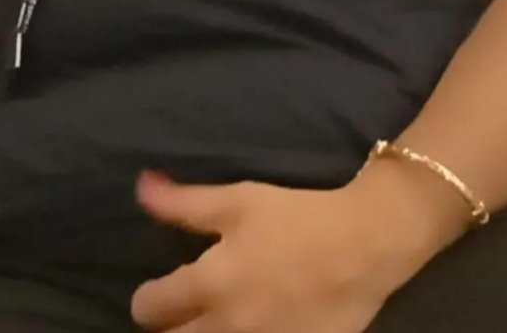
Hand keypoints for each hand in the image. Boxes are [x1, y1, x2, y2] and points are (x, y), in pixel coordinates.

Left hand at [131, 165, 466, 332]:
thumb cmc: (297, 218)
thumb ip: (183, 203)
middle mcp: (228, 328)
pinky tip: (249, 328)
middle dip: (170, 329)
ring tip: (211, 322)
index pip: (151, 307)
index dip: (148, 298)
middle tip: (182, 314)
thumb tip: (141, 188)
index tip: (159, 291)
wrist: (365, 246)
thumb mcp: (237, 201)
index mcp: (209, 286)